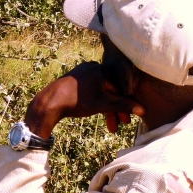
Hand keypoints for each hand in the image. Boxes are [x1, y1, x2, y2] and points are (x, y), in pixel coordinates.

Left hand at [24, 62, 145, 137]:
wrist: (49, 102)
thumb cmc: (77, 102)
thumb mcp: (103, 105)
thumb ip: (123, 106)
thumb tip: (142, 110)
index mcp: (102, 70)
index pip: (121, 88)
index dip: (126, 106)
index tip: (128, 120)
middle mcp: (93, 67)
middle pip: (111, 90)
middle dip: (115, 109)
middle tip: (119, 125)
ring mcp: (83, 72)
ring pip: (100, 92)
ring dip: (105, 108)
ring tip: (109, 125)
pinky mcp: (74, 78)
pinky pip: (91, 89)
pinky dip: (96, 101)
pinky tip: (96, 112)